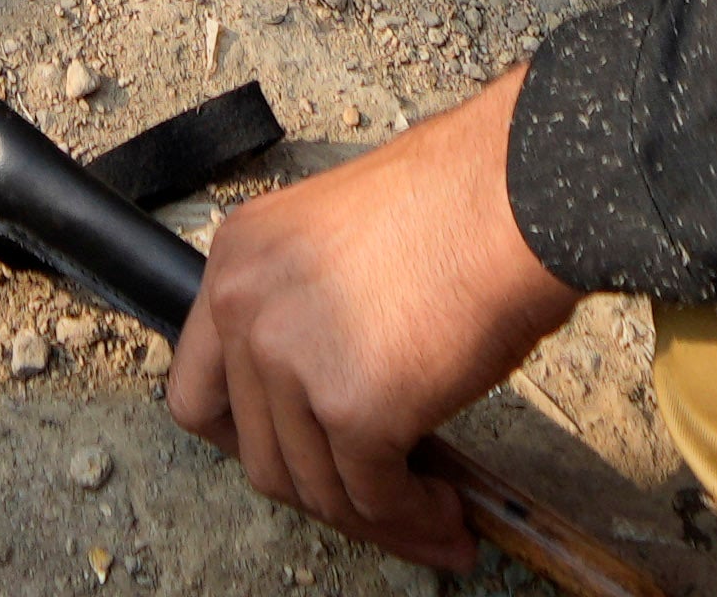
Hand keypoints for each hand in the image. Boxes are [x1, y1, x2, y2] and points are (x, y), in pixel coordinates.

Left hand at [168, 72, 578, 571]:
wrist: (517, 196)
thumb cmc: (461, 205)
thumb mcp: (343, 242)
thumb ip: (312, 311)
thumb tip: (333, 398)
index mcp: (237, 258)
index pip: (199, 386)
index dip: (247, 438)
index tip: (297, 456)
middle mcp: (244, 309)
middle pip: (255, 450)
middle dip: (318, 490)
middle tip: (373, 502)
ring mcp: (290, 361)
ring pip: (312, 486)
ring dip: (373, 516)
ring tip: (429, 519)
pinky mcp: (353, 411)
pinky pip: (373, 496)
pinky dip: (411, 521)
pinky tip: (447, 516)